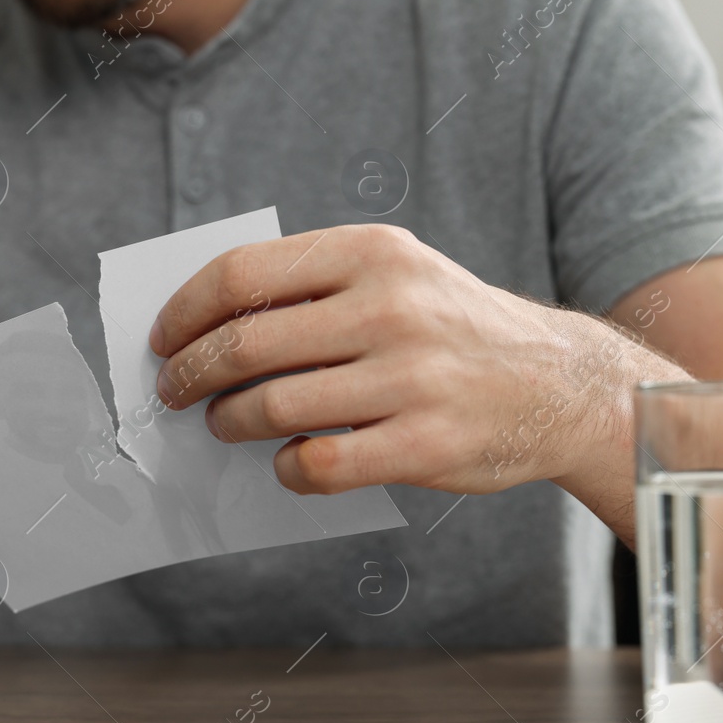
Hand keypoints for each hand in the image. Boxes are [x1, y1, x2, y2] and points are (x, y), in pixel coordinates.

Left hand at [149, 224, 659, 496]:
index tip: (161, 339)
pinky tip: (289, 464)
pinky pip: (318, 465)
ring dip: (229, 424)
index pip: (242, 275)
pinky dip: (287, 470)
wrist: (561, 385)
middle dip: (189, 376)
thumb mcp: (398, 275)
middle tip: (173, 394)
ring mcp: (411, 378)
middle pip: (243, 345)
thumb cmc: (452, 330)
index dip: (184, 312)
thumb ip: (313, 289)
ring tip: (226, 426)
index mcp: (374, 252)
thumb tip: (205, 328)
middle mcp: (391, 308)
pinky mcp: (425, 445)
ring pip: (271, 409)